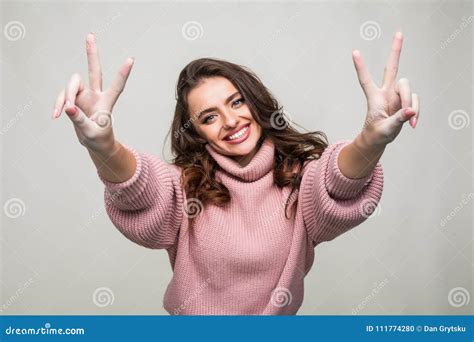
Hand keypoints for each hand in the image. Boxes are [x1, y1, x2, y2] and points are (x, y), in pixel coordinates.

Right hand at [52, 32, 134, 153]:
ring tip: (62, 113)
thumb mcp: (90, 133)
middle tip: (91, 35)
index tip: (131, 59)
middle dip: (91, 54)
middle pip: (94, 71)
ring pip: (72, 85)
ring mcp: (85, 96)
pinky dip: (59, 104)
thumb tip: (67, 107)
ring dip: (65, 97)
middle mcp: (96, 95)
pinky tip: (56, 115)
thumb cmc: (98, 139)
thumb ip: (79, 120)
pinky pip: (63, 96)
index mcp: (107, 102)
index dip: (123, 73)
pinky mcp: (74, 100)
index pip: (117, 86)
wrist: (95, 144)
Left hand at [352, 31, 419, 146]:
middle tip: (399, 33)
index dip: (361, 67)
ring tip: (409, 122)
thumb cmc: (377, 134)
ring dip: (411, 104)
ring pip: (408, 87)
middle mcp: (385, 93)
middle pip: (391, 68)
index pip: (365, 80)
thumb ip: (398, 120)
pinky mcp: (405, 101)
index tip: (354, 52)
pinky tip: (412, 124)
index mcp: (374, 98)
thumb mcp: (385, 130)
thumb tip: (411, 111)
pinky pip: (415, 101)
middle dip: (396, 51)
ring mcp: (396, 95)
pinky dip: (416, 112)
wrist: (379, 140)